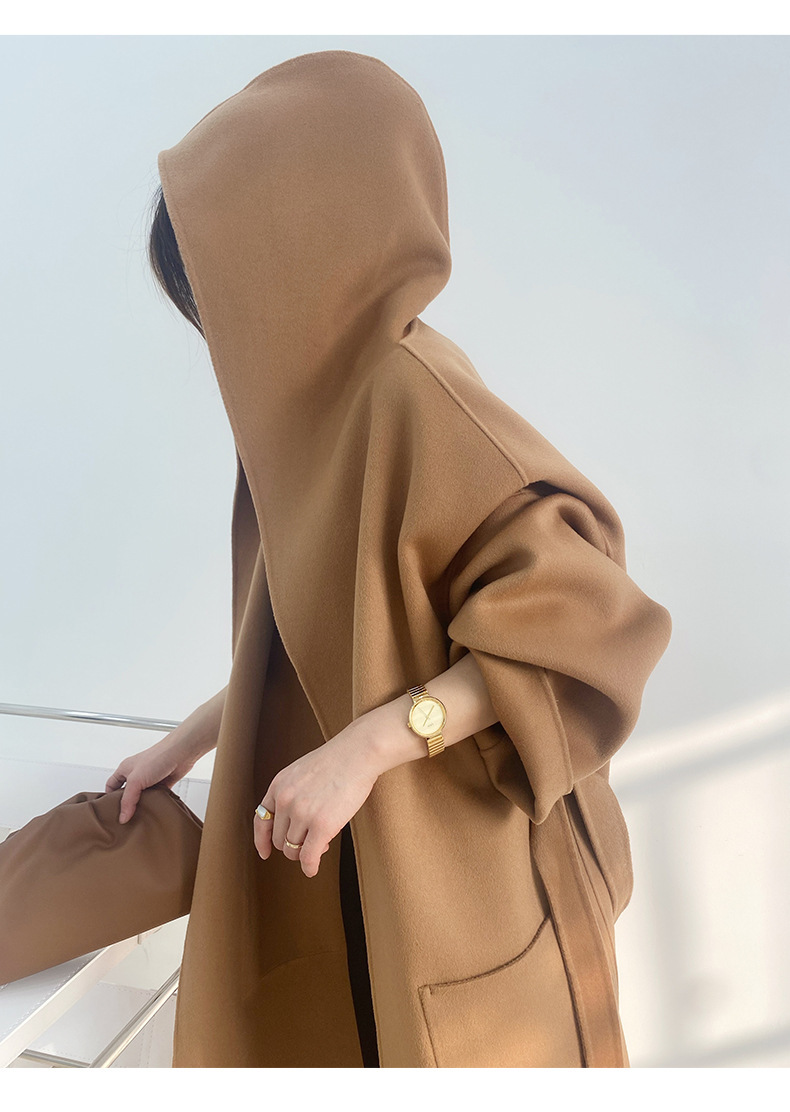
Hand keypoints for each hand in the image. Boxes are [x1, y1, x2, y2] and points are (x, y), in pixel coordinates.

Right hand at [105, 686, 226, 822]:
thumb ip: (128, 800)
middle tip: (124, 818)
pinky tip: (153, 812)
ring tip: (138, 818)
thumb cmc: (158, 757)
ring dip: (141, 806)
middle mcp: (136, 774)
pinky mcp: (162, 785)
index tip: (109, 811)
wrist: (181, 753)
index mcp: (125, 769)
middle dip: (126, 805)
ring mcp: (149, 780)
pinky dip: (154, 804)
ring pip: (141, 797)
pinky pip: (155, 798)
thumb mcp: (136, 780)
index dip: (108, 797)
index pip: (111, 785)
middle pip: (126, 793)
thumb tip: (123, 817)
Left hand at [254, 721, 380, 878]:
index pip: (261, 820)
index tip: (265, 852)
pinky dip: (309, 867)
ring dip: (305, 853)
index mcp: (278, 785)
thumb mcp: (302, 771)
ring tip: (322, 845)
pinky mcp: (321, 826)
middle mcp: (285, 800)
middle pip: (279, 839)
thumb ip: (293, 793)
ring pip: (293, 850)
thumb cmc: (338, 760)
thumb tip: (294, 825)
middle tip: (311, 840)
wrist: (358, 753)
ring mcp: (302, 814)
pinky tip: (313, 869)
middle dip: (293, 844)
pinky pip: (308, 857)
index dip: (262, 840)